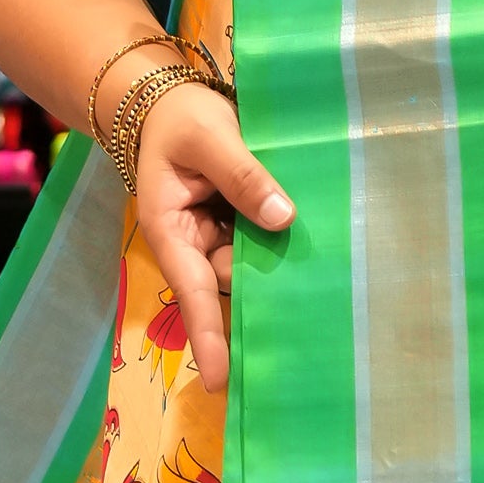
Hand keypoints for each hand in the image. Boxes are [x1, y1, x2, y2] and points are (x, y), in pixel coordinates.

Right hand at [130, 76, 292, 393]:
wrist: (167, 101)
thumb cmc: (177, 119)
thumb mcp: (208, 138)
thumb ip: (243, 175)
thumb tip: (282, 217)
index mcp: (172, 233)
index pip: (195, 293)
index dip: (210, 337)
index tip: (223, 381)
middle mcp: (195, 247)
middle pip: (234, 283)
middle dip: (264, 288)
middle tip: (304, 290)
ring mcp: (218, 239)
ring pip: (254, 265)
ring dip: (279, 261)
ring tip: (316, 258)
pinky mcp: (238, 228)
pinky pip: (263, 244)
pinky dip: (280, 242)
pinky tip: (313, 243)